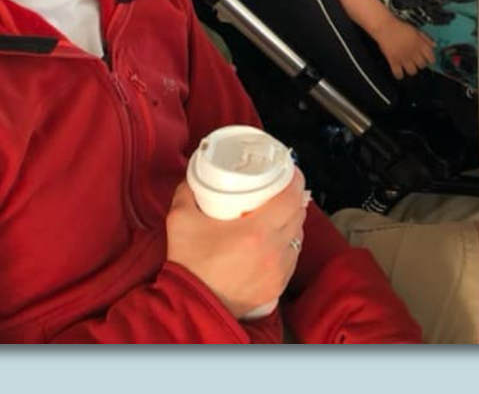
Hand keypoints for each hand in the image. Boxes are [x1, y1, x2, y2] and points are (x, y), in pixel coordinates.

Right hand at [165, 167, 309, 318]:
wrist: (193, 307)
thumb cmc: (189, 264)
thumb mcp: (180, 219)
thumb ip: (187, 191)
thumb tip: (194, 178)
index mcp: (257, 231)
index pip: (291, 197)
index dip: (294, 179)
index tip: (289, 171)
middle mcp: (274, 250)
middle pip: (298, 214)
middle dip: (293, 198)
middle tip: (280, 188)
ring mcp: (279, 270)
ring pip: (298, 236)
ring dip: (292, 222)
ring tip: (278, 213)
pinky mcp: (277, 286)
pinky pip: (292, 258)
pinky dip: (287, 245)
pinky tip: (275, 240)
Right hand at [371, 20, 436, 79]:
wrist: (385, 27)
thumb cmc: (400, 27)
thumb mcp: (416, 30)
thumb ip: (426, 38)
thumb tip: (434, 45)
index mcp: (419, 44)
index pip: (430, 56)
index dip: (431, 59)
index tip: (429, 60)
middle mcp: (413, 52)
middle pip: (422, 65)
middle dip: (421, 65)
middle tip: (418, 62)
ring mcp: (403, 58)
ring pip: (412, 71)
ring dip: (412, 70)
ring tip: (409, 67)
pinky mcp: (393, 61)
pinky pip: (398, 73)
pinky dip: (400, 75)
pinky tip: (400, 73)